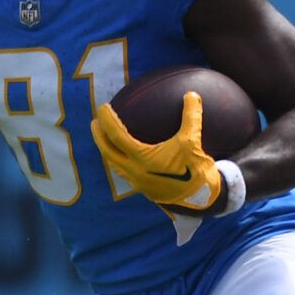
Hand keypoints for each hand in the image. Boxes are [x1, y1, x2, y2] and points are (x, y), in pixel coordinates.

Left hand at [90, 93, 225, 212]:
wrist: (200, 200)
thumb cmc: (194, 170)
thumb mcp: (193, 140)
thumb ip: (191, 116)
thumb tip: (191, 94)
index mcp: (142, 159)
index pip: (116, 136)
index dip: (107, 121)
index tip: (102, 108)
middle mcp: (134, 172)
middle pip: (108, 152)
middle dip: (98, 137)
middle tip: (94, 122)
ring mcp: (137, 182)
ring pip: (114, 164)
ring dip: (107, 150)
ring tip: (105, 139)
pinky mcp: (143, 189)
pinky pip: (124, 172)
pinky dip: (119, 160)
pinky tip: (125, 154)